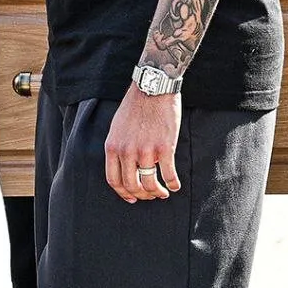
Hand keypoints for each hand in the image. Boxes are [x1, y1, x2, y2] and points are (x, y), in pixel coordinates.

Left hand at [105, 84, 180, 203]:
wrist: (152, 89)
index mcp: (113, 147)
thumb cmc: (135, 107)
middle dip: (142, 195)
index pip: (114, 180)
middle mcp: (127, 152)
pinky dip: (173, 184)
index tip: (132, 198)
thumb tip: (123, 166)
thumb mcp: (116, 127)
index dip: (123, 193)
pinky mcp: (164, 148)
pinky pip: (169, 175)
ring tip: (163, 193)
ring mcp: (145, 151)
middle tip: (150, 195)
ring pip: (150, 184)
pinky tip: (175, 185)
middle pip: (132, 185)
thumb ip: (118, 147)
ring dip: (157, 193)